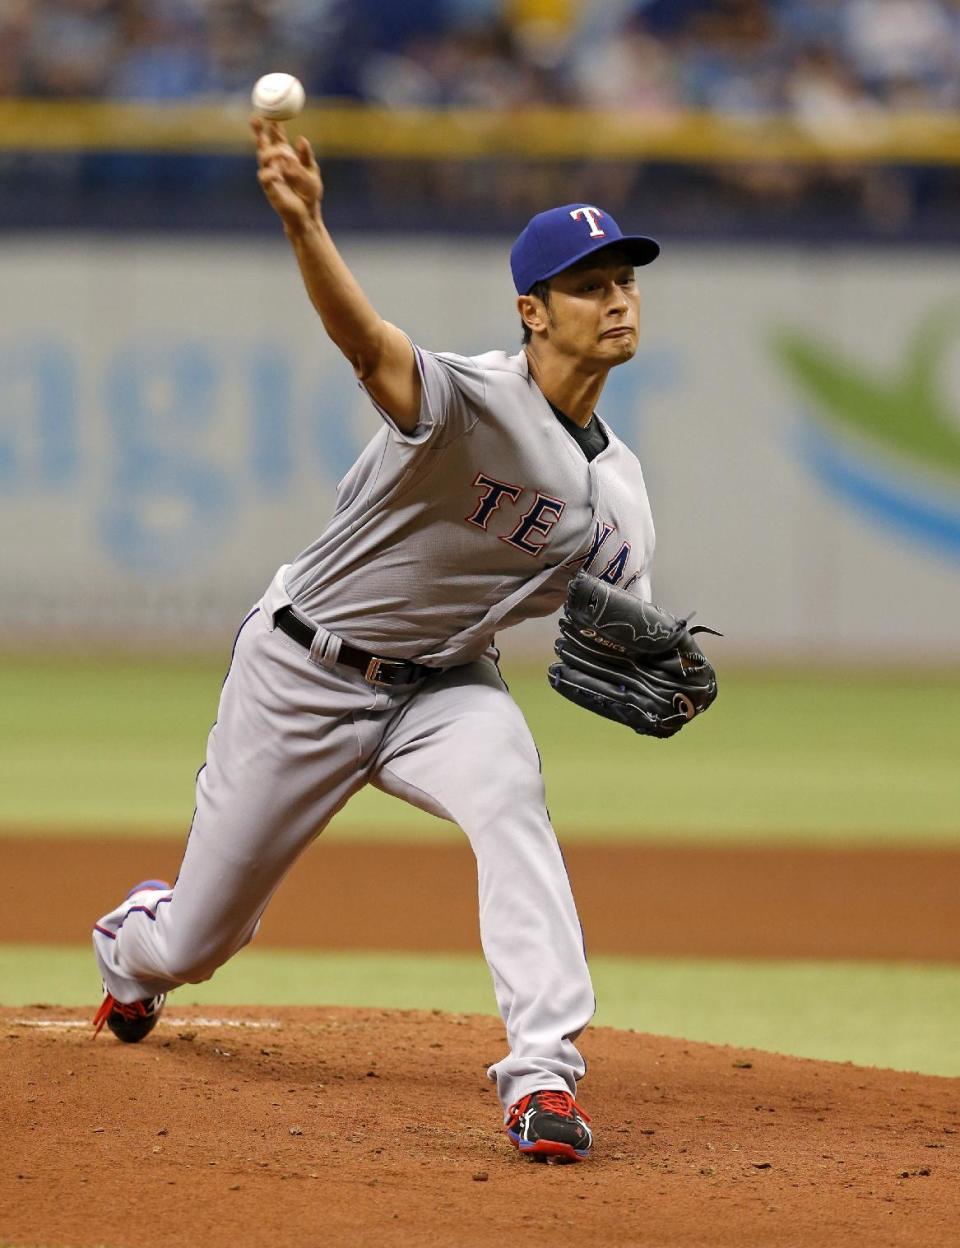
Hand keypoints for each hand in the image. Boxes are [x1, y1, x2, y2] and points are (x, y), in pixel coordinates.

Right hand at [251, 117, 322, 231]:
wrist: (308, 214)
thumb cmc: (310, 194)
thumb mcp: (312, 171)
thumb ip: (306, 156)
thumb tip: (301, 139)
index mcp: (287, 158)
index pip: (277, 138)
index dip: (273, 126)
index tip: (271, 114)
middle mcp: (276, 164)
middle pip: (263, 143)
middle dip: (258, 130)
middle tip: (256, 119)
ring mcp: (271, 175)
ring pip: (263, 156)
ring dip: (273, 152)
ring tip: (286, 156)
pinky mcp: (269, 188)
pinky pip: (265, 176)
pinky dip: (271, 172)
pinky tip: (279, 174)